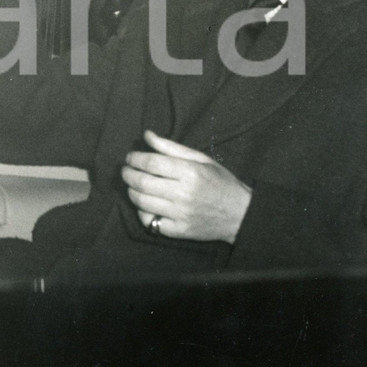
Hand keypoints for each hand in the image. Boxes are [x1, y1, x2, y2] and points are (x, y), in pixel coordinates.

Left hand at [121, 130, 251, 243]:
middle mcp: (184, 193)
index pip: (151, 163)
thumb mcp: (201, 159)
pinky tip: (145, 204)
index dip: (135, 158)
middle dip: (128, 174)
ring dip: (131, 192)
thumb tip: (147, 135)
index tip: (130, 157)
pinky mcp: (179, 231)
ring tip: (133, 185)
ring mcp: (181, 214)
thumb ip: (171, 147)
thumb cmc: (220, 182)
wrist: (240, 214)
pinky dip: (142, 212)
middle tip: (126, 170)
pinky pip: (150, 222)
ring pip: (142, 202)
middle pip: (142, 182)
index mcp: (190, 172)